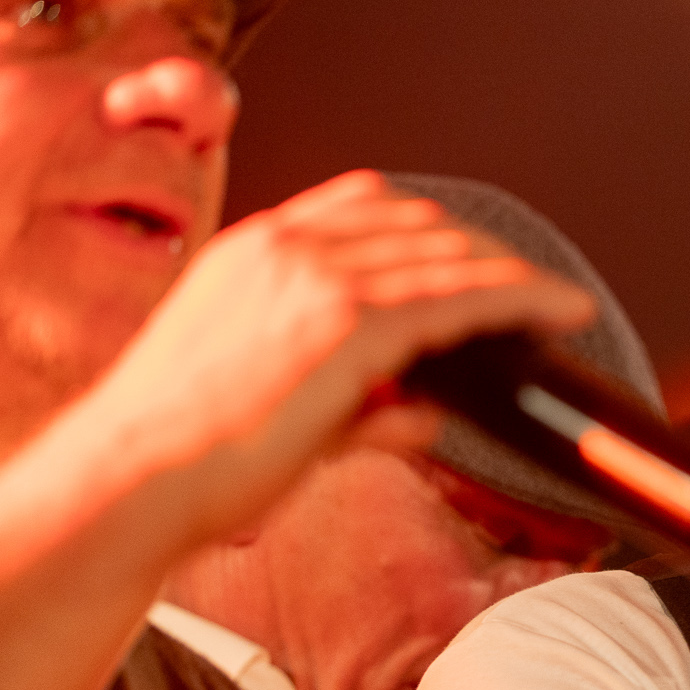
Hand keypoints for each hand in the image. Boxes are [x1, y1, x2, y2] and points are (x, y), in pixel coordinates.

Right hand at [81, 169, 594, 547]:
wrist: (129, 483)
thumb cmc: (184, 462)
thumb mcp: (273, 409)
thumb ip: (358, 405)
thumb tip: (430, 415)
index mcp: (252, 252)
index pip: (363, 206)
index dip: (432, 228)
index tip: (473, 255)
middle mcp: (284, 249)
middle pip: (417, 224)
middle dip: (483, 253)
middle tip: (533, 290)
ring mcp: (315, 279)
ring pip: (447, 256)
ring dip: (513, 276)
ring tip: (559, 304)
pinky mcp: (348, 326)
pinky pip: (459, 297)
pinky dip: (521, 299)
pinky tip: (559, 312)